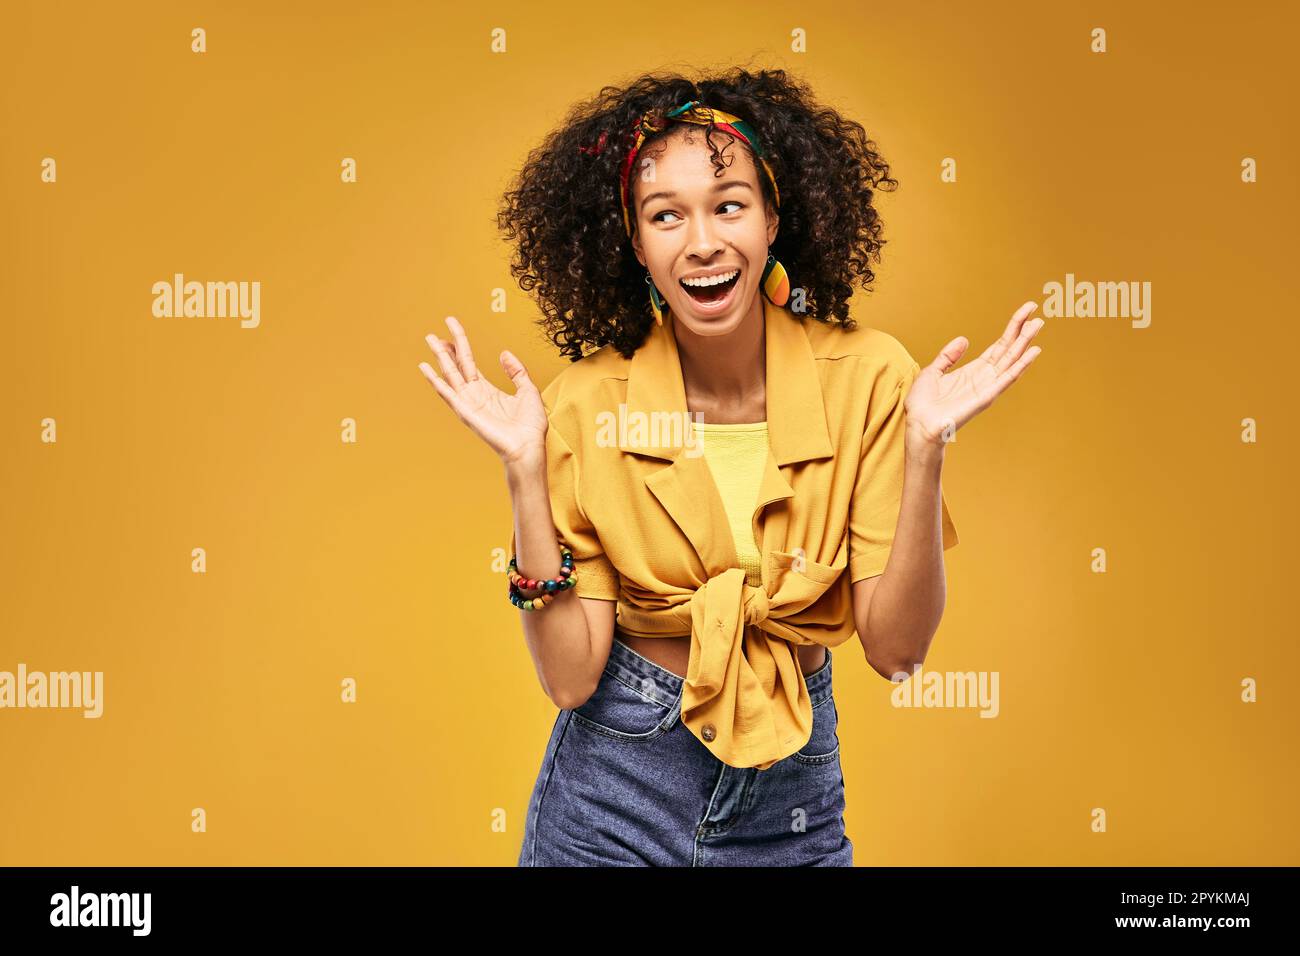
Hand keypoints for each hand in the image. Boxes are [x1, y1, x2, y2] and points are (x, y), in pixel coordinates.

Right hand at [418, 316, 547, 466]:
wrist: (528, 448)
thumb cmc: (529, 427)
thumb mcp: (528, 390)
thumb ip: (517, 372)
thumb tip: (503, 353)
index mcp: (486, 390)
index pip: (468, 362)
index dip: (460, 343)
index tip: (452, 325)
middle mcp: (474, 394)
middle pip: (456, 365)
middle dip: (445, 348)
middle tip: (434, 332)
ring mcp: (468, 403)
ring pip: (450, 374)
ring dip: (439, 357)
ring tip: (429, 338)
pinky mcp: (466, 412)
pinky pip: (447, 393)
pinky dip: (435, 380)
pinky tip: (425, 367)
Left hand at [904, 300, 1043, 446]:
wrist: (918, 424)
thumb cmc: (923, 404)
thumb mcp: (933, 371)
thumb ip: (948, 355)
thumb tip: (964, 339)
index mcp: (973, 371)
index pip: (999, 346)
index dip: (1012, 328)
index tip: (1025, 311)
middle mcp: (984, 377)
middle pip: (1009, 349)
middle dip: (1022, 330)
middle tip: (1036, 311)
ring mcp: (987, 387)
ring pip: (1012, 360)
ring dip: (1025, 343)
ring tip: (1038, 324)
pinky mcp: (986, 397)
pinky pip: (1007, 378)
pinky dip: (1021, 365)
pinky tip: (1033, 352)